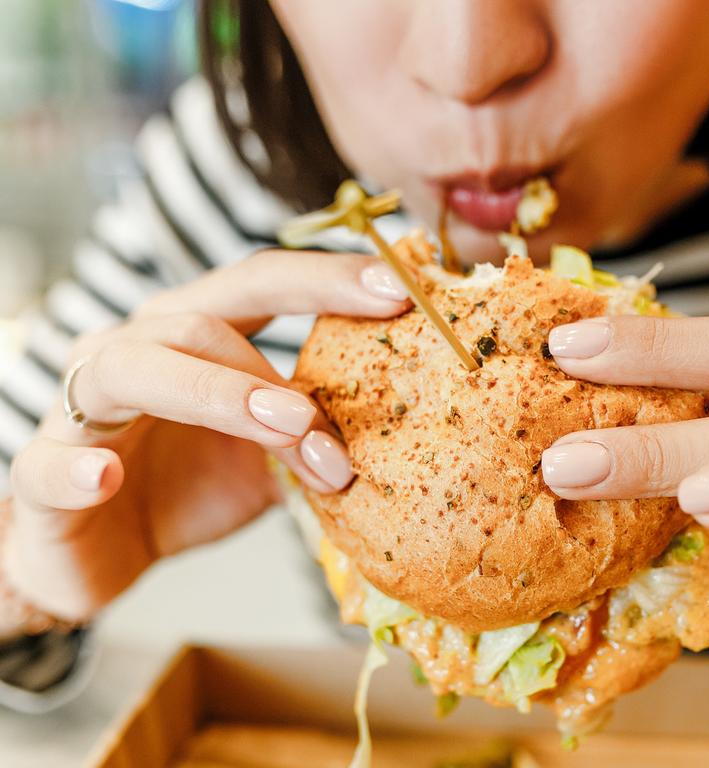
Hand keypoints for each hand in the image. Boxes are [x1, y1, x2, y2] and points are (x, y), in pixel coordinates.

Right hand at [4, 250, 409, 623]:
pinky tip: (105, 479)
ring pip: (137, 370)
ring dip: (219, 398)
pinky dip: (77, 469)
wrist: (100, 551)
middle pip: (201, 316)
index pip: (260, 285)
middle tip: (333, 401)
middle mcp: (138, 349)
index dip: (325, 279)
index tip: (399, 289)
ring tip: (286, 431)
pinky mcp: (43, 473)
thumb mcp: (270, 455)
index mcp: (196, 335)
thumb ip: (317, 431)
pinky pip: (51, 463)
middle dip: (276, 355)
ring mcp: (85, 406)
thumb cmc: (189, 485)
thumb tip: (404, 426)